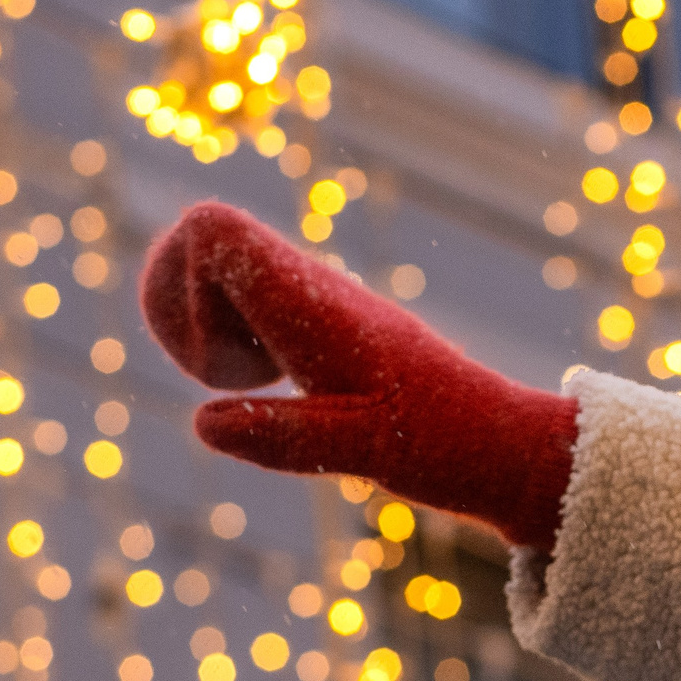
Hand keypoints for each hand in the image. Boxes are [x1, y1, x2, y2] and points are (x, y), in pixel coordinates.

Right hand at [139, 200, 577, 548]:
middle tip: (218, 376)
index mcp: (312, 303)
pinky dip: (237, 340)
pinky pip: (253, 305)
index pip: (212, 228)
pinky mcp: (324, 328)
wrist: (501, 443)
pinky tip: (270, 385)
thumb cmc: (441, 444)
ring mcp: (316, 304)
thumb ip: (285, 436)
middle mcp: (311, 289)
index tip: (216, 363)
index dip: (180, 284)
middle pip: (205, 241)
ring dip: (209, 326)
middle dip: (179, 306)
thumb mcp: (361, 451)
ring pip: (225, 274)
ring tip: (245, 385)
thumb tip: (202, 424)